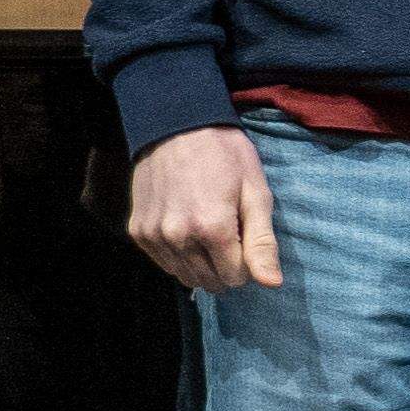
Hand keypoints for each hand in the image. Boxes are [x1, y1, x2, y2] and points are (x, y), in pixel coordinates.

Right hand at [128, 126, 281, 291]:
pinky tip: (188, 229)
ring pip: (185, 277)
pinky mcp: (138, 231)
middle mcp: (177, 236)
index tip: (246, 237)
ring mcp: (153, 235)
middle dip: (226, 266)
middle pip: (210, 281)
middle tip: (230, 233)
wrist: (177, 126)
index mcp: (212, 228)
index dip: (247, 262)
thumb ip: (263, 242)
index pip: (236, 277)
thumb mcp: (257, 193)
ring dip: (202, 264)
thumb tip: (271, 284)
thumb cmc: (225, 156)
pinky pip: (164, 263)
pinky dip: (179, 255)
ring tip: (209, 229)